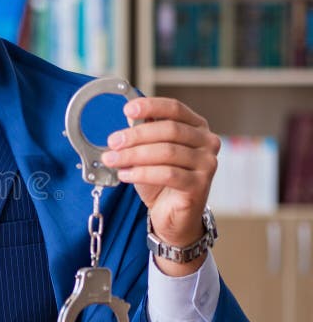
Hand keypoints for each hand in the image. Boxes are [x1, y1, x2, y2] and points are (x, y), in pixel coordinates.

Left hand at [101, 97, 220, 275]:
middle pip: (169, 130)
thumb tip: (130, 117)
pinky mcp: (200, 185)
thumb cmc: (161, 180)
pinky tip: (125, 175)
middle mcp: (207, 142)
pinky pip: (167, 174)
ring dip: (134, 155)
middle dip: (136, 135)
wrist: (172, 215)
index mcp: (196, 127)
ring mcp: (207, 164)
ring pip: (167, 152)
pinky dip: (142, 173)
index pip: (175, 108)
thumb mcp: (147, 152)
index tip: (128, 109)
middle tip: (113, 141)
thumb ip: (142, 134)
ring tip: (113, 160)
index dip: (151, 106)